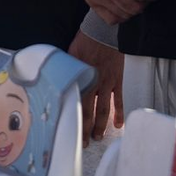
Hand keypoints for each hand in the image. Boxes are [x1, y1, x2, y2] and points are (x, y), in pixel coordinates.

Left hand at [68, 31, 123, 145]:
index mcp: (79, 78)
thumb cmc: (84, 40)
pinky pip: (119, 101)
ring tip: (97, 138)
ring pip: (103, 110)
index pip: (74, 103)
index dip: (72, 118)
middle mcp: (93, 84)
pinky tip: (118, 125)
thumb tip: (56, 78)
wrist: (103, 31)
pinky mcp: (117, 82)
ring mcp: (106, 84)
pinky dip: (119, 114)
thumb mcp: (69, 53)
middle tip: (83, 143)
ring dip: (100, 126)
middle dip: (85, 129)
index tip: (69, 130)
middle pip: (88, 111)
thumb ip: (66, 69)